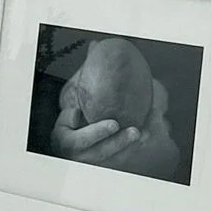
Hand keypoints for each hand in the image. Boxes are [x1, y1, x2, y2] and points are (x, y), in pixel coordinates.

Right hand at [50, 80, 179, 179]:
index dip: (97, 132)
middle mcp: (77, 155)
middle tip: (134, 130)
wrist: (67, 139)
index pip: (79, 139)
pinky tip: (145, 134)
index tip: (114, 123)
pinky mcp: (103, 163)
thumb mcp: (69, 98)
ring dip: (128, 146)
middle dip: (118, 142)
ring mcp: (90, 162)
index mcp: (64, 139)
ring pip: (112, 159)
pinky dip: (131, 148)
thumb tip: (95, 47)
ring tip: (143, 133)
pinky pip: (119, 159)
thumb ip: (81, 78)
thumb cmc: (69, 116)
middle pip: (100, 152)